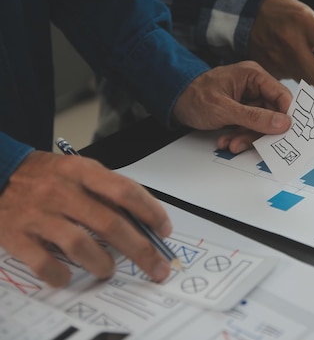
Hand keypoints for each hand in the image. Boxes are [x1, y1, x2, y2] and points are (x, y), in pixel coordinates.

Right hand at [0, 151, 172, 286]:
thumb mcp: (79, 170)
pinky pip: (44, 263)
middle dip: (141, 250)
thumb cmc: (46, 175)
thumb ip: (108, 190)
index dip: (151, 212)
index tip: (164, 230)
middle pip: (110, 224)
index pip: (125, 192)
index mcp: (82, 171)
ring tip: (109, 269)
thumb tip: (144, 221)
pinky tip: (69, 276)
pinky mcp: (17, 236)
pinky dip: (61, 275)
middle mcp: (62, 192)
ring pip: (80, 245)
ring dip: (102, 263)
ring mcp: (39, 214)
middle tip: (157, 267)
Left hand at [173, 61, 292, 152]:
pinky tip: (226, 141)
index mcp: (254, 76)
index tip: (286, 134)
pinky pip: (250, 128)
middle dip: (260, 132)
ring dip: (247, 138)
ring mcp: (249, 100)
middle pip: (272, 114)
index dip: (287, 115)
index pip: (282, 95)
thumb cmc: (195, 96)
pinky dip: (239, 137)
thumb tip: (283, 123)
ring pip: (261, 125)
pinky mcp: (242, 112)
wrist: (174, 101)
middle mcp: (255, 87)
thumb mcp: (224, 109)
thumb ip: (254, 117)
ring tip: (231, 144)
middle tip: (246, 143)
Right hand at [249, 0, 313, 98]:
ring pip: (304, 80)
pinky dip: (298, 76)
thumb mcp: (313, 20)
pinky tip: (296, 66)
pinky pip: (290, 79)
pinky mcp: (268, 68)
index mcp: (305, 22)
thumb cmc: (288, 16)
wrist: (251, 15)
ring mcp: (277, 56)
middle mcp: (291, 40)